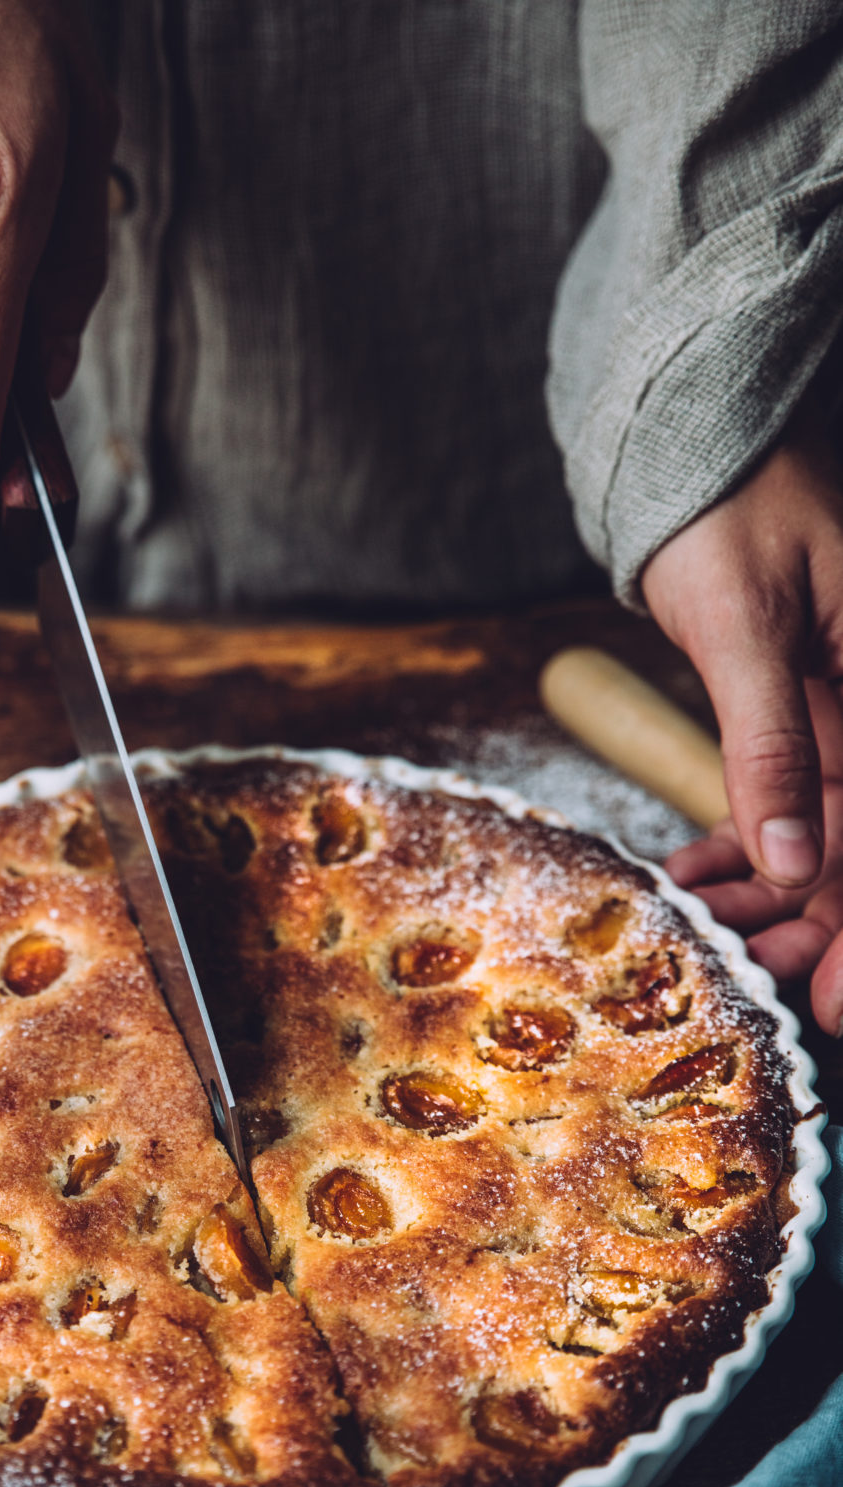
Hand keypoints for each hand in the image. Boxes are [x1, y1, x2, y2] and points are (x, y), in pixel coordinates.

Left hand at [643, 415, 842, 1031]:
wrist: (687, 453)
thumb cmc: (724, 514)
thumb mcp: (744, 632)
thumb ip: (771, 746)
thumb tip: (796, 861)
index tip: (840, 992)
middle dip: (835, 924)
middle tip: (811, 1005)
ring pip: (828, 828)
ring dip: (785, 896)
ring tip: (736, 946)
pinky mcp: (808, 715)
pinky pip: (788, 796)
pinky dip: (748, 841)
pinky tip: (705, 881)